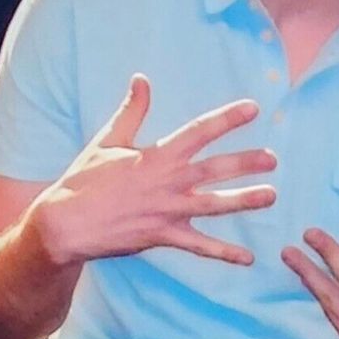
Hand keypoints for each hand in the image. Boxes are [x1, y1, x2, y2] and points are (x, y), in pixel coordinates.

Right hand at [35, 74, 276, 266]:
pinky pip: (199, 246)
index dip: (227, 119)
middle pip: (216, 169)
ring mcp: (167, 210)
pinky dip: (224, 253)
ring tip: (271, 196)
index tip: (253, 109)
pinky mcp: (163, 236)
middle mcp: (168, 181)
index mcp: (157, 155)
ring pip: (215, 205)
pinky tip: (247, 258)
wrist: (65, 223)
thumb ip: (132, 111)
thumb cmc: (84, 180)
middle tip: (273, 159)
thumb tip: (141, 79)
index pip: (200, 131)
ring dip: (245, 200)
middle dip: (246, 162)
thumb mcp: (108, 140)